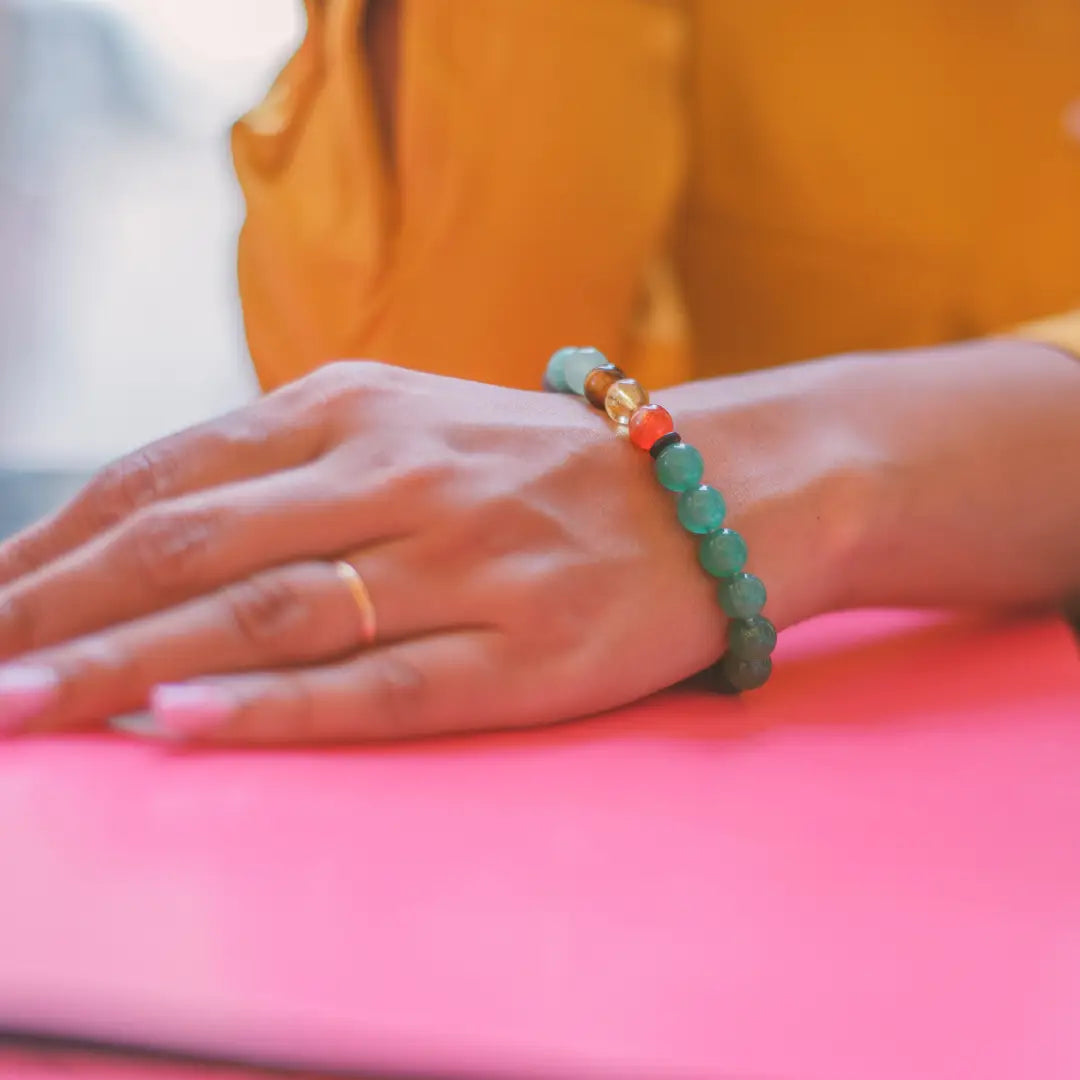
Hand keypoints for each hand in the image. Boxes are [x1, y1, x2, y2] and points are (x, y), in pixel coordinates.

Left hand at [0, 361, 846, 743]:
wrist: (713, 486)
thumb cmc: (541, 467)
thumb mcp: (411, 423)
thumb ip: (292, 465)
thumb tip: (147, 531)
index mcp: (362, 407)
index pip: (171, 476)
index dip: (57, 544)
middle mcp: (401, 473)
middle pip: (192, 545)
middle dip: (56, 612)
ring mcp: (465, 562)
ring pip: (265, 614)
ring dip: (126, 662)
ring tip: (22, 707)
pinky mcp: (522, 652)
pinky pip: (377, 683)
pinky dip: (270, 705)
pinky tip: (178, 722)